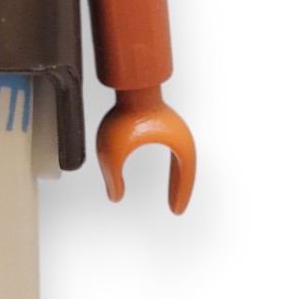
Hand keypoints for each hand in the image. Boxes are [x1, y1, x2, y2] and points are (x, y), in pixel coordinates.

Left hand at [95, 86, 195, 212]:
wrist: (129, 86)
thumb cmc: (124, 114)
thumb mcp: (113, 153)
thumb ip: (113, 177)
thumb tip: (115, 197)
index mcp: (178, 143)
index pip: (185, 176)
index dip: (181, 195)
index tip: (176, 211)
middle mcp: (180, 136)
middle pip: (186, 170)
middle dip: (180, 189)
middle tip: (175, 207)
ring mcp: (173, 128)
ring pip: (181, 160)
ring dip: (178, 177)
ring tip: (173, 194)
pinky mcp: (165, 123)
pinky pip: (172, 149)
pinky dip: (171, 164)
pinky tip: (164, 170)